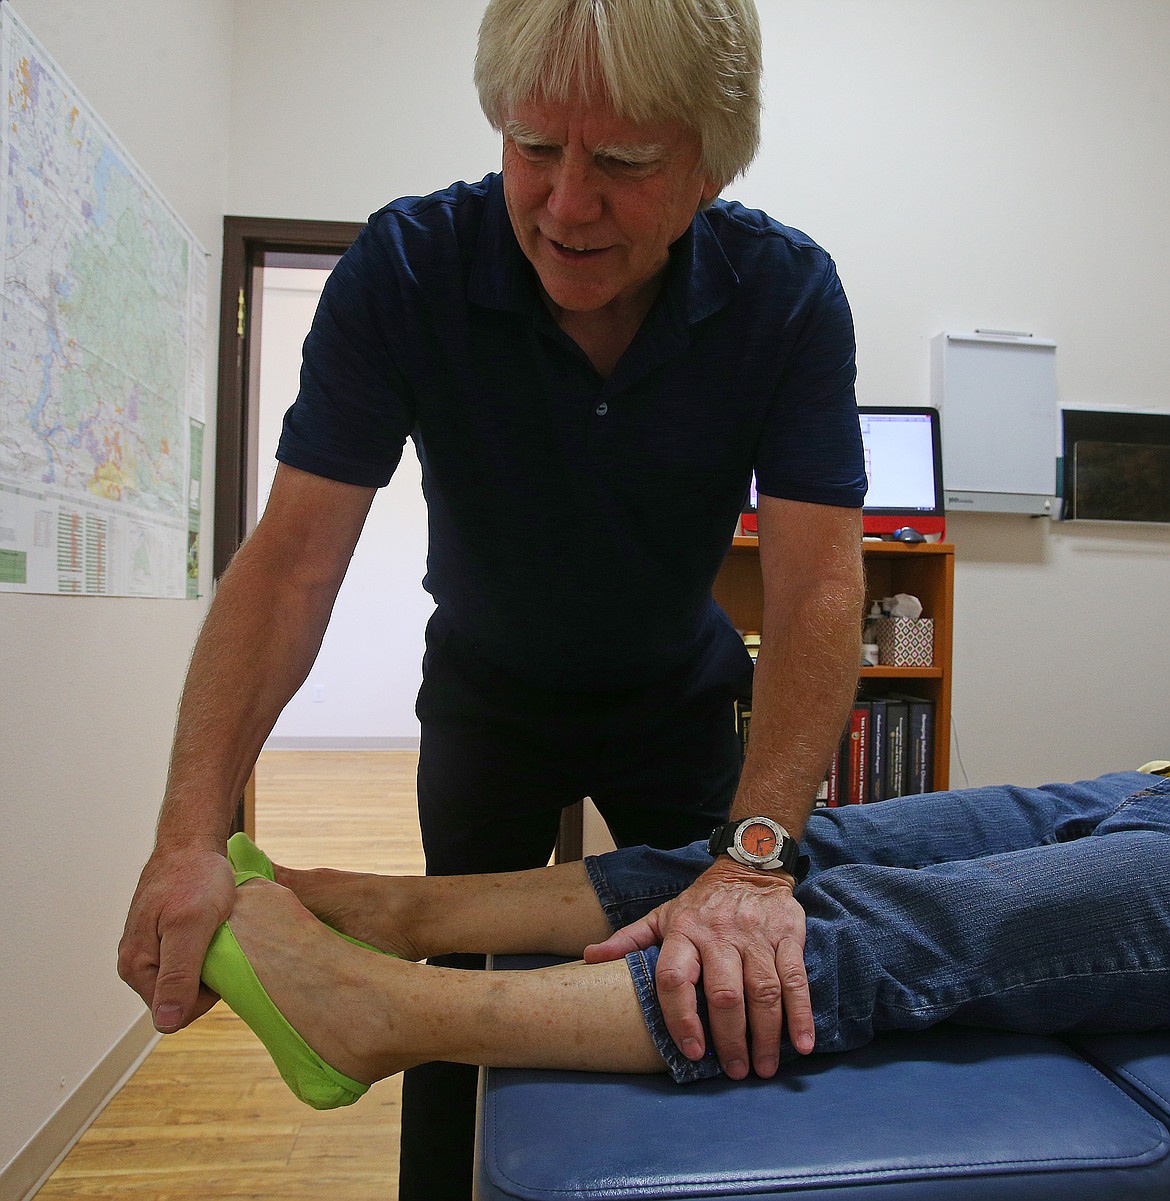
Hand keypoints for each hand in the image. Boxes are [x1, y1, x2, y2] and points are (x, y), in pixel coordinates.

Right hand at [118, 844, 235, 1032]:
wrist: (191, 844)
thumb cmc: (194, 877)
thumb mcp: (192, 924)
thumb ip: (178, 974)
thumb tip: (166, 1022)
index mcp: (136, 966)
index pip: (174, 1013)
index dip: (205, 995)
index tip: (220, 962)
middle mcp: (136, 963)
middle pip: (179, 999)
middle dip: (206, 980)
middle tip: (220, 944)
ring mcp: (149, 950)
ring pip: (185, 980)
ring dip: (206, 964)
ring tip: (217, 934)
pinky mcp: (162, 938)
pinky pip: (187, 960)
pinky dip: (205, 950)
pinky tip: (213, 931)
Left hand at [584, 858, 811, 1077]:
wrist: (749, 865)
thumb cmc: (701, 902)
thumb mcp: (662, 915)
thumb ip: (629, 940)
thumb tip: (587, 957)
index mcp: (683, 931)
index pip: (675, 978)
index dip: (681, 1018)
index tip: (692, 1051)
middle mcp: (719, 934)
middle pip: (723, 994)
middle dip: (730, 1039)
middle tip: (735, 1072)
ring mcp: (755, 936)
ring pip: (761, 991)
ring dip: (765, 1035)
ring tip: (763, 1068)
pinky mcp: (787, 935)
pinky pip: (795, 979)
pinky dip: (800, 1014)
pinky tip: (801, 1044)